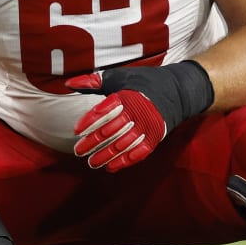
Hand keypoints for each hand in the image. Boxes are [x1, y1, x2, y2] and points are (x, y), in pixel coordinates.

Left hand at [65, 61, 213, 171]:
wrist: (177, 89)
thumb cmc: (142, 83)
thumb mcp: (119, 77)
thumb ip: (94, 81)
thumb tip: (69, 83)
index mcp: (126, 96)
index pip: (104, 110)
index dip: (89, 121)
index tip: (77, 130)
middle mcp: (137, 112)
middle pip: (110, 130)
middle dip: (92, 142)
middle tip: (78, 151)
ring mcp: (147, 126)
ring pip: (123, 145)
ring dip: (106, 155)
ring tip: (91, 163)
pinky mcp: (155, 137)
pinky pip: (139, 153)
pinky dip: (125, 161)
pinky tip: (111, 167)